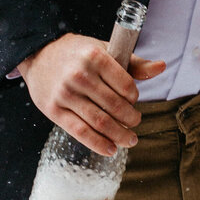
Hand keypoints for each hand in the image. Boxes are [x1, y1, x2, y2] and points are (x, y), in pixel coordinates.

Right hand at [16, 33, 165, 157]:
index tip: (133, 101)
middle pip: (114, 107)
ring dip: (119, 135)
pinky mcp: (53, 110)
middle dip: (130, 120)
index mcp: (95, 57)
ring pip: (99, 122)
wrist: (38, 54)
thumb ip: (132, 63)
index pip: (126, 86)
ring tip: (129, 140)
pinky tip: (110, 149)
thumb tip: (161, 66)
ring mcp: (65, 94)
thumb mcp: (103, 50)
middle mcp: (79, 75)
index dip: (134, 98)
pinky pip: (80, 131)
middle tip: (135, 123)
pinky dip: (98, 144)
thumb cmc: (76, 54)